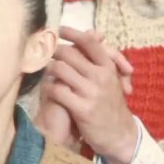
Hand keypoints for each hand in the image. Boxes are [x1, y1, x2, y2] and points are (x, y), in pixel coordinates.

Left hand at [43, 28, 138, 163]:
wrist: (119, 134)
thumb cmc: (110, 104)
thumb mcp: (110, 78)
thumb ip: (99, 57)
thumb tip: (92, 32)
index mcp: (108, 67)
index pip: (89, 42)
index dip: (71, 33)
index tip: (58, 29)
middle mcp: (101, 76)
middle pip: (69, 53)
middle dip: (53, 51)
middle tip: (44, 51)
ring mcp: (91, 92)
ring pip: (60, 69)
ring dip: (48, 68)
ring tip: (45, 70)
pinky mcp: (82, 108)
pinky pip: (57, 90)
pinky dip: (48, 87)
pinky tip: (47, 89)